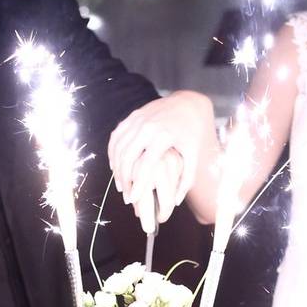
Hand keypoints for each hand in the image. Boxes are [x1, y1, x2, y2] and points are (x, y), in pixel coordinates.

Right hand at [108, 91, 213, 229]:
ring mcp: (138, 119)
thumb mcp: (193, 155)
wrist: (188, 104)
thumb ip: (186, 179)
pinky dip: (113, 153)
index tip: (134, 200)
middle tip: (126, 197)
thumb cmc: (192, 134)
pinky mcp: (132, 116)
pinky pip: (116, 137)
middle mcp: (148, 126)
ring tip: (121, 186)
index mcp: (164, 136)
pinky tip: (116, 167)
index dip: (138, 184)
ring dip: (117, 169)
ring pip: (119, 147)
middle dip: (124, 179)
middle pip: (128, 156)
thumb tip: (174, 202)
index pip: (147, 164)